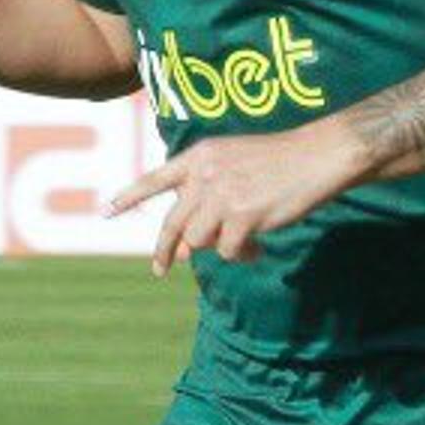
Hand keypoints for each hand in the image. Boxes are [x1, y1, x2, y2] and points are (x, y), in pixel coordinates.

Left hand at [106, 123, 369, 273]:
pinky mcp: (241, 216)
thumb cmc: (282, 162)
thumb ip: (207, 198)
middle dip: (164, 251)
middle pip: (172, 224)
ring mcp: (221, 195)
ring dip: (219, 248)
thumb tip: (186, 249)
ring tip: (245, 243)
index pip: (155, 179)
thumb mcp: (236, 165)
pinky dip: (241, 255)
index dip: (129, 197)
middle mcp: (204, 174)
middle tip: (160, 269)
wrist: (319, 155)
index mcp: (201, 156)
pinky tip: (258, 246)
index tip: (106, 211)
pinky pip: (227, 252)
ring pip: (199, 241)